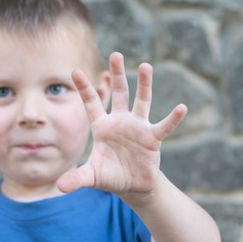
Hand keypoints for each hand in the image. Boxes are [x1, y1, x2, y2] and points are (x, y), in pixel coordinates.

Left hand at [57, 52, 186, 196]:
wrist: (132, 186)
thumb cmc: (110, 176)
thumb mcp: (91, 177)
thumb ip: (77, 178)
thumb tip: (61, 187)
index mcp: (102, 127)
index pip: (92, 104)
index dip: (84, 88)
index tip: (75, 71)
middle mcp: (120, 121)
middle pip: (118, 93)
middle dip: (117, 75)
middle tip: (116, 54)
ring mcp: (138, 127)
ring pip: (141, 101)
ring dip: (144, 84)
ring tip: (145, 66)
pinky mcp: (153, 138)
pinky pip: (164, 126)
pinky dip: (173, 118)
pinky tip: (182, 108)